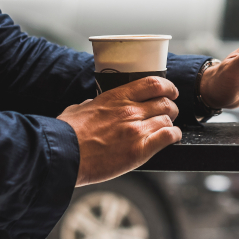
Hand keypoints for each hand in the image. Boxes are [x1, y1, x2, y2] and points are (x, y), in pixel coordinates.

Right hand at [57, 77, 181, 186]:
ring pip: (168, 119)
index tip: (170, 91)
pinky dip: (174, 136)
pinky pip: (168, 136)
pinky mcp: (139, 150)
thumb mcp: (79, 109)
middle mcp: (130, 111)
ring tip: (168, 127)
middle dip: (171, 106)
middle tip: (169, 112)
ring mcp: (136, 130)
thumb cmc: (67, 133)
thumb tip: (91, 106)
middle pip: (165, 102)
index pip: (153, 83)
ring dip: (170, 123)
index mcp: (117, 97)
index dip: (167, 86)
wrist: (64, 154)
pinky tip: (172, 137)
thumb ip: (91, 105)